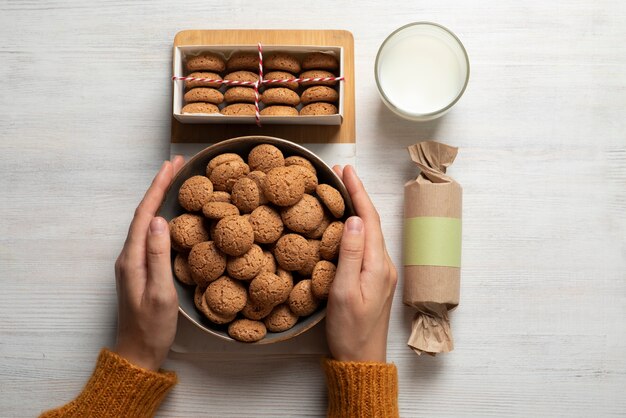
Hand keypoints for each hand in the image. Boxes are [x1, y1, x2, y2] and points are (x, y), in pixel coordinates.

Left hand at [114, 157, 184, 370]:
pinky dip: (159, 215)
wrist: (137, 352)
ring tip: (175, 179)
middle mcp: (129, 256)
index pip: (144, 215)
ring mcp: (133, 262)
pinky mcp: (140, 268)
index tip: (171, 166)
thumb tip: (160, 220)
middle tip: (177, 164)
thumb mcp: (161, 293)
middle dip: (159, 186)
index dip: (157, 188)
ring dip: (159, 198)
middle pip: (143, 213)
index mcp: (132, 259)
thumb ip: (158, 256)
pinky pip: (149, 233)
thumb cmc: (152, 327)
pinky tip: (170, 212)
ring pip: (146, 222)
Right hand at [326, 165, 397, 362]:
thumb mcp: (343, 291)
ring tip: (340, 191)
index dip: (358, 192)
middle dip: (357, 195)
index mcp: (378, 264)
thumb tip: (354, 219)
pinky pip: (366, 244)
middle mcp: (383, 264)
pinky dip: (356, 227)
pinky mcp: (373, 279)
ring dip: (357, 209)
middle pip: (371, 221)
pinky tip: (345, 223)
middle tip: (340, 174)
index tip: (346, 171)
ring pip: (369, 231)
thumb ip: (349, 254)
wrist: (360, 359)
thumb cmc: (349, 330)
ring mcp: (380, 272)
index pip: (368, 218)